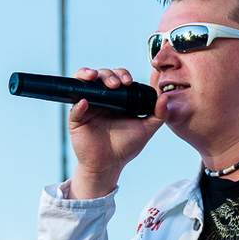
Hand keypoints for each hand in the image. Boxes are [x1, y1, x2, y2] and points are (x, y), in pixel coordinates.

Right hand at [66, 67, 167, 197]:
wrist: (109, 165)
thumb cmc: (126, 146)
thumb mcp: (146, 129)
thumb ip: (158, 115)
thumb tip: (164, 97)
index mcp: (117, 99)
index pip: (118, 78)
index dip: (122, 74)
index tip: (128, 81)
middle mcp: (102, 99)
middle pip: (101, 76)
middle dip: (108, 75)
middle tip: (116, 84)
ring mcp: (88, 107)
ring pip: (84, 83)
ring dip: (88, 75)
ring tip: (95, 78)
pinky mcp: (76, 119)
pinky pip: (74, 107)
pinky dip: (78, 103)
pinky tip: (85, 102)